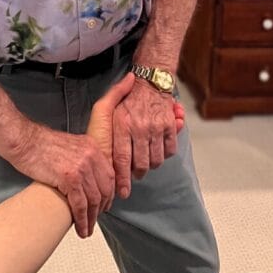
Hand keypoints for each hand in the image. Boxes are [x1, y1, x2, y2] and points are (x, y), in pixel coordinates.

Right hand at [10, 124, 115, 239]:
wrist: (23, 141)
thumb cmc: (39, 144)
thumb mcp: (69, 146)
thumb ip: (82, 159)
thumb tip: (87, 179)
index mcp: (92, 146)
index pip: (109, 175)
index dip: (109, 194)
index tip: (105, 205)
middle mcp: (90, 155)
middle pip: (104, 189)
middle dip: (101, 209)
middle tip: (95, 220)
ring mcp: (81, 167)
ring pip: (93, 200)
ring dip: (91, 219)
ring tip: (87, 229)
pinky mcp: (69, 178)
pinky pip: (80, 205)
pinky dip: (81, 220)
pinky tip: (80, 228)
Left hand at [111, 78, 180, 199]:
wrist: (150, 80)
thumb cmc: (128, 99)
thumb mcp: (108, 106)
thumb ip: (102, 134)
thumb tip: (103, 149)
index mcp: (121, 125)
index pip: (121, 159)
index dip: (123, 178)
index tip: (123, 192)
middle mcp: (138, 128)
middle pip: (141, 164)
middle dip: (139, 173)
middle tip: (137, 174)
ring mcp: (155, 127)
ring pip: (157, 159)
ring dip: (153, 164)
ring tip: (147, 161)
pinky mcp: (169, 126)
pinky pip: (170, 150)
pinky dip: (166, 153)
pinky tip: (159, 149)